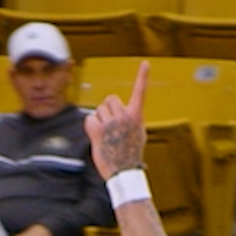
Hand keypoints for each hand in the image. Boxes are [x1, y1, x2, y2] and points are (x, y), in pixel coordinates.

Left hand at [83, 59, 148, 179]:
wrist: (124, 172)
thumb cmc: (130, 154)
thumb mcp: (138, 134)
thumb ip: (131, 119)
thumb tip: (125, 113)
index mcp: (136, 116)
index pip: (140, 93)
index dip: (143, 77)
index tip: (145, 63)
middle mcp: (125, 117)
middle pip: (110, 99)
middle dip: (107, 110)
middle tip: (111, 125)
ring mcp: (111, 123)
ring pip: (98, 110)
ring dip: (99, 120)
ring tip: (106, 135)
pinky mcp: (98, 131)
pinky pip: (89, 120)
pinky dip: (90, 128)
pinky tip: (98, 138)